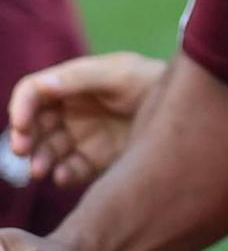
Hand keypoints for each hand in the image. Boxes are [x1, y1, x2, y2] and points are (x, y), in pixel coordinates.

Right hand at [8, 54, 165, 186]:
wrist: (185, 110)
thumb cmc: (150, 81)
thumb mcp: (118, 74)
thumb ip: (80, 78)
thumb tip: (41, 87)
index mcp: (71, 84)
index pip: (33, 93)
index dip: (21, 107)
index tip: (19, 125)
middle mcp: (70, 111)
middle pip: (33, 125)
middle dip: (24, 138)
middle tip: (22, 151)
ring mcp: (81, 137)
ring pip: (46, 151)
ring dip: (39, 160)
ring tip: (40, 170)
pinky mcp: (94, 161)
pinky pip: (68, 171)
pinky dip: (61, 175)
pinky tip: (62, 177)